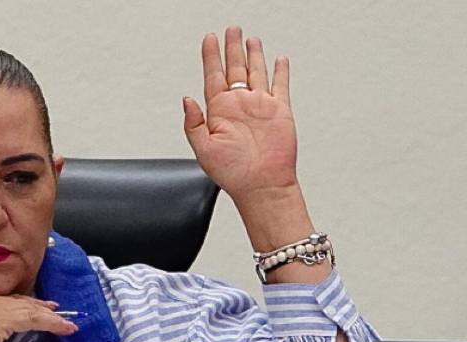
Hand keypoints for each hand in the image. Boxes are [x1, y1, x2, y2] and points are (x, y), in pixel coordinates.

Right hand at [0, 293, 77, 341]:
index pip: (5, 299)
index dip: (25, 303)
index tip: (39, 307)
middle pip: (20, 301)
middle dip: (41, 307)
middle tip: (57, 312)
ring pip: (30, 309)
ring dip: (52, 318)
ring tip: (67, 325)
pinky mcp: (2, 318)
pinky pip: (34, 318)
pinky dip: (52, 323)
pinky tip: (63, 328)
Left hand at [183, 27, 297, 201]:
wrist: (261, 185)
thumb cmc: (232, 173)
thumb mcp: (203, 150)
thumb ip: (193, 124)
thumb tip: (186, 100)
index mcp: (219, 111)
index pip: (213, 75)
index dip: (211, 55)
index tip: (209, 38)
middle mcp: (239, 105)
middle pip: (234, 68)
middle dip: (232, 48)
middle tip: (231, 29)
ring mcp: (259, 106)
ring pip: (256, 72)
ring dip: (253, 55)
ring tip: (250, 39)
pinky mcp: (279, 112)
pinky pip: (280, 86)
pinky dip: (280, 71)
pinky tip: (278, 59)